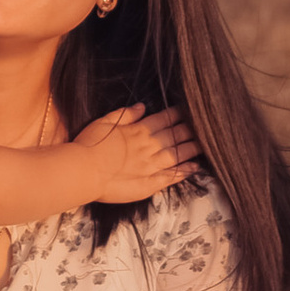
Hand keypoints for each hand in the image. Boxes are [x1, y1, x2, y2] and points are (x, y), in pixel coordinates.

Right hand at [72, 103, 200, 204]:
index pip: (164, 119)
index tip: (189, 110)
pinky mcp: (149, 183)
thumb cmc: (88, 146)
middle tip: (206, 125)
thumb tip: (142, 106)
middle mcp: (148, 146)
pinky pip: (172, 176)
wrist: (83, 172)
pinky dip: (185, 171)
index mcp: (138, 131)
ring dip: (193, 148)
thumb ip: (125, 114)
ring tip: (206, 143)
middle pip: (175, 135)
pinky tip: (196, 167)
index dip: (178, 114)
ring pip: (178, 154)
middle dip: (191, 129)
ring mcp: (151, 166)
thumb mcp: (103, 122)